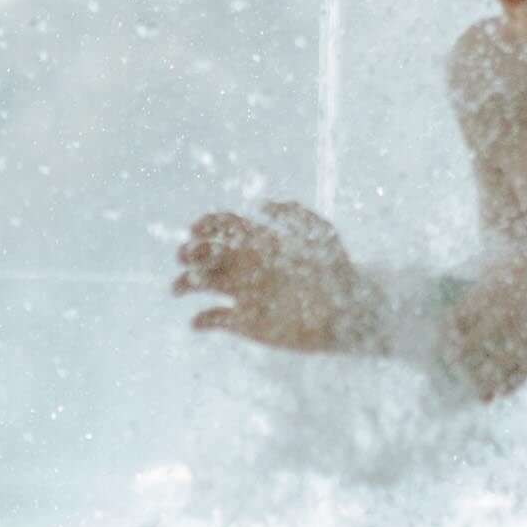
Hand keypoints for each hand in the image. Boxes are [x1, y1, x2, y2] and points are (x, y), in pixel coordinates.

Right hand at [178, 199, 376, 353]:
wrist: (346, 311)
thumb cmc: (335, 267)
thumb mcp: (318, 231)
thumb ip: (291, 214)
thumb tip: (260, 204)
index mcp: (259, 241)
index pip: (222, 226)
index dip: (205, 225)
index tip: (196, 229)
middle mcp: (246, 264)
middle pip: (204, 253)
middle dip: (189, 252)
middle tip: (186, 257)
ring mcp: (243, 293)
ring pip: (201, 283)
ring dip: (184, 283)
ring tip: (179, 288)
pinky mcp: (245, 322)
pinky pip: (213, 319)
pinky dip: (201, 320)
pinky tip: (201, 321)